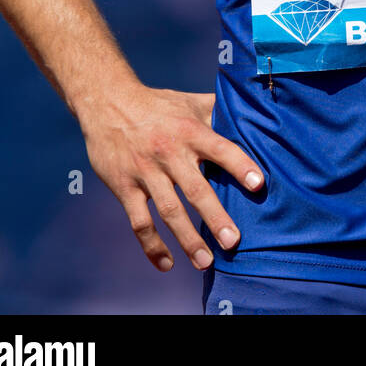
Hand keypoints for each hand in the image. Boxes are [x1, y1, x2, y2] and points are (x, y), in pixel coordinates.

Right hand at [81, 84, 264, 271]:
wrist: (108, 102)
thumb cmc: (158, 105)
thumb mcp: (189, 102)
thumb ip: (218, 111)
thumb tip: (250, 113)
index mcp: (190, 131)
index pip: (220, 149)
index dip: (240, 165)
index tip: (258, 185)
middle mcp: (169, 152)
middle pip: (195, 189)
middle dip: (215, 217)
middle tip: (233, 242)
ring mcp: (145, 171)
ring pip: (169, 210)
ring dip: (187, 239)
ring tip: (205, 263)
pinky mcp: (124, 187)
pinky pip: (139, 221)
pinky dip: (152, 245)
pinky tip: (167, 264)